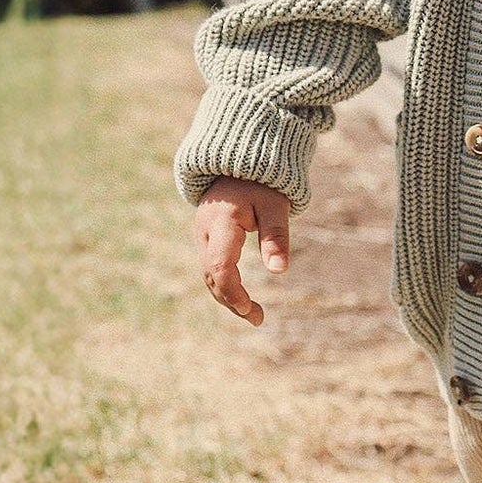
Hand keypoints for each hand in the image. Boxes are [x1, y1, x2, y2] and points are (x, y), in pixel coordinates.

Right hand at [196, 179, 292, 325]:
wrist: (238, 164)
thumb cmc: (261, 184)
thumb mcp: (275, 206)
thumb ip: (276, 236)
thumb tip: (279, 272)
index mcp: (221, 221)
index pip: (221, 265)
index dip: (233, 291)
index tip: (250, 310)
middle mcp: (205, 232)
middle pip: (212, 275)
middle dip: (231, 300)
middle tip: (258, 318)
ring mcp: (202, 236)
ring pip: (209, 274)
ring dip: (227, 297)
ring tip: (254, 314)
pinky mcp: (206, 240)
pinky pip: (211, 268)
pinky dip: (224, 285)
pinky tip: (242, 298)